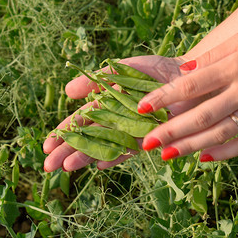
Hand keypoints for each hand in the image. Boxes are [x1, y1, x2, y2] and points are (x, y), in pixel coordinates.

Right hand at [43, 55, 196, 171]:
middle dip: (68, 151)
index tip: (47, 145)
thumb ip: (97, 78)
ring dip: (86, 157)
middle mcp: (118, 120)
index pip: (80, 121)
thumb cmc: (157, 70)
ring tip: (67, 168)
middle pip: (88, 138)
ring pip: (105, 146)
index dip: (63, 133)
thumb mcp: (123, 68)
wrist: (191, 76)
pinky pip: (131, 149)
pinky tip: (100, 163)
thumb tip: (66, 92)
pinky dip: (116, 155)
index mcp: (108, 103)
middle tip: (48, 166)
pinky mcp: (151, 137)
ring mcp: (133, 131)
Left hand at [138, 21, 237, 161]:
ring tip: (166, 155)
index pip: (190, 86)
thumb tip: (183, 73)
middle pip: (200, 116)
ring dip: (190, 146)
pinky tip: (204, 158)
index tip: (142, 107)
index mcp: (234, 67)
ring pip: (219, 134)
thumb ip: (211, 58)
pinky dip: (225, 153)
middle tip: (146, 143)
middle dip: (170, 131)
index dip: (163, 98)